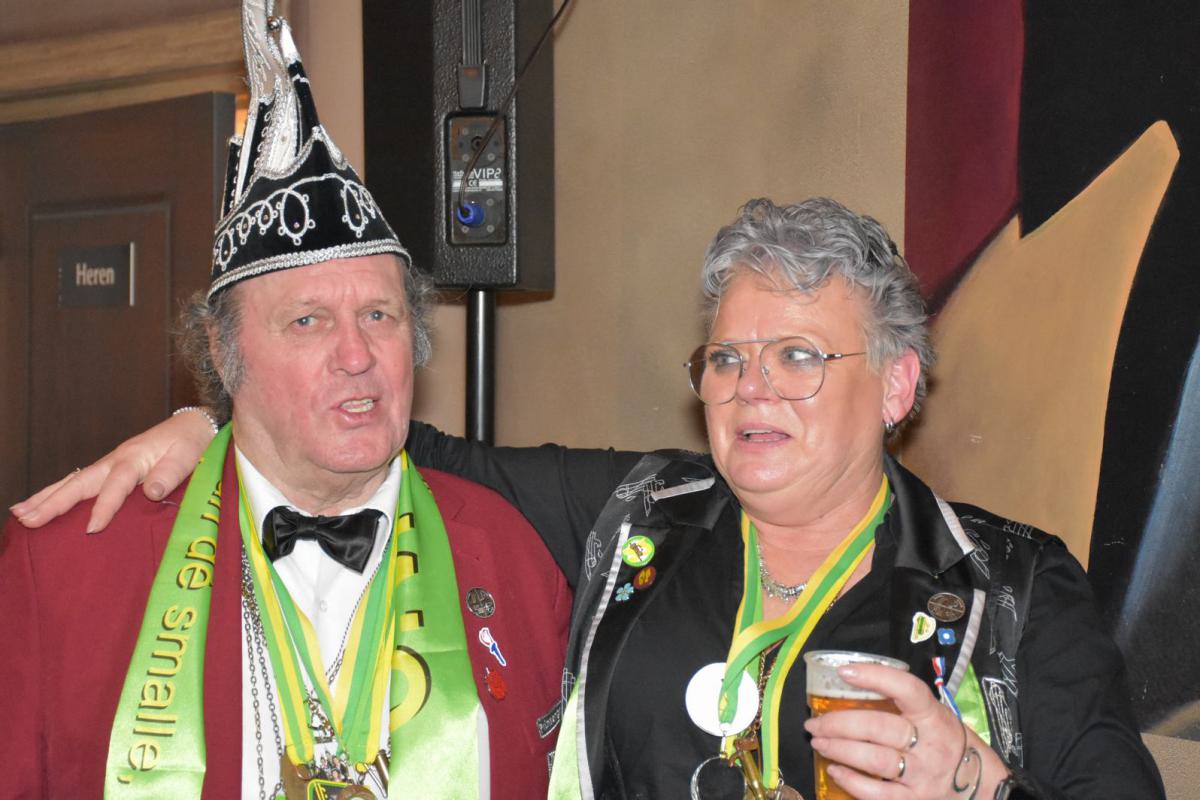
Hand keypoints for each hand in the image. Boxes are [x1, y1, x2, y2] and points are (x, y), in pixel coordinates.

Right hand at [9, 409, 217, 532]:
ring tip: (20, 513)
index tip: (92, 528)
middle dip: (52, 502)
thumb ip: (170, 474)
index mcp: (134, 459)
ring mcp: (110, 463)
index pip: (115, 486)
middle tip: (26, 519)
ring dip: (46, 497)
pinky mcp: (111, 468)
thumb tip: (151, 492)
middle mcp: (116, 460)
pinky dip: (59, 492)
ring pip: (73, 481)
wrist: (194, 424)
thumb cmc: (191, 443)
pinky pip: (80, 481)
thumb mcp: (187, 457)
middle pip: (79, 483)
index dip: (104, 508)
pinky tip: (43, 503)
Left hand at [803, 662, 1008, 798]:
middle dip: (839, 723)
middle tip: (814, 721)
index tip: (845, 671)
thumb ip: (907, 705)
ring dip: (838, 749)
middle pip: (878, 728)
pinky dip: (850, 780)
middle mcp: (930, 746)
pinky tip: (834, 769)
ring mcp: (922, 777)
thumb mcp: (940, 718)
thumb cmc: (953, 747)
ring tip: (818, 741)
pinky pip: (876, 793)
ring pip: (873, 760)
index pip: (908, 690)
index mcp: (935, 717)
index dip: (876, 677)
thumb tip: (859, 683)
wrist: (984, 791)